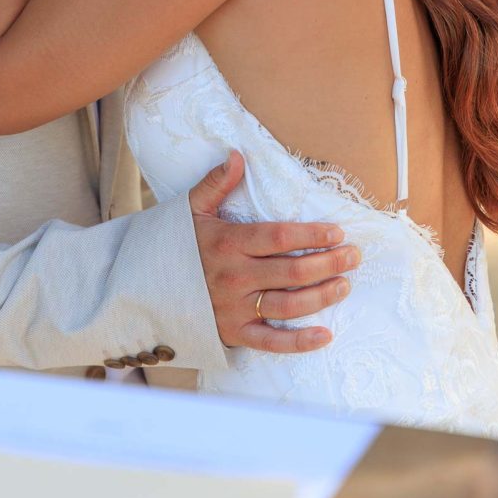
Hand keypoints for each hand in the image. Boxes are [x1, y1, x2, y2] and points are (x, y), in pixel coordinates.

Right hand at [189, 152, 358, 352]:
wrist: (144, 287)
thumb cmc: (176, 244)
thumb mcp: (191, 209)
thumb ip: (216, 183)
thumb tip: (237, 155)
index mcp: (228, 243)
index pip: (279, 238)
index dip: (312, 236)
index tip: (337, 231)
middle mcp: (235, 277)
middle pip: (292, 272)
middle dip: (328, 263)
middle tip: (353, 255)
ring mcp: (235, 308)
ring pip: (288, 305)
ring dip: (322, 295)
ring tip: (345, 284)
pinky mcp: (234, 333)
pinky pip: (271, 342)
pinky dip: (299, 342)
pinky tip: (325, 335)